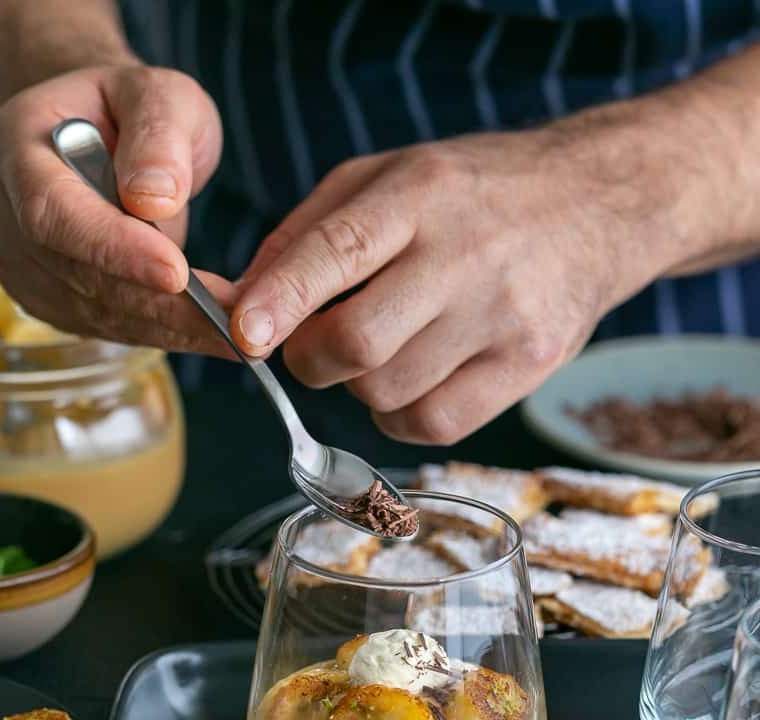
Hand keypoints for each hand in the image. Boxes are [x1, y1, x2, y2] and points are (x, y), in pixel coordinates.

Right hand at [0, 63, 234, 354]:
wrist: (99, 132)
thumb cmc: (127, 108)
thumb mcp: (157, 94)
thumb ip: (158, 134)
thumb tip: (154, 198)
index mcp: (20, 147)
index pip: (54, 212)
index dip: (114, 248)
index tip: (176, 273)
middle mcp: (5, 210)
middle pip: (78, 274)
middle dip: (158, 303)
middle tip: (228, 321)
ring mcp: (21, 261)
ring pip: (94, 311)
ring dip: (166, 327)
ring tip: (231, 332)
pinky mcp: (48, 296)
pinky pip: (104, 325)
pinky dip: (158, 332)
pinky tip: (204, 332)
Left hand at [231, 125, 663, 442]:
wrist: (596, 205)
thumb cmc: (473, 194)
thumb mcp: (389, 177)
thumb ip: (308, 234)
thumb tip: (240, 303)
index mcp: (421, 194)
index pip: (341, 248)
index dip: (283, 298)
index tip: (243, 334)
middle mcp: (467, 256)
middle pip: (360, 342)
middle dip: (311, 359)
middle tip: (316, 345)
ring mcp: (504, 317)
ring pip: (388, 393)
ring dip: (359, 386)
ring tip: (385, 349)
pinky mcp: (529, 366)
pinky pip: (434, 425)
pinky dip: (400, 415)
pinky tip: (412, 382)